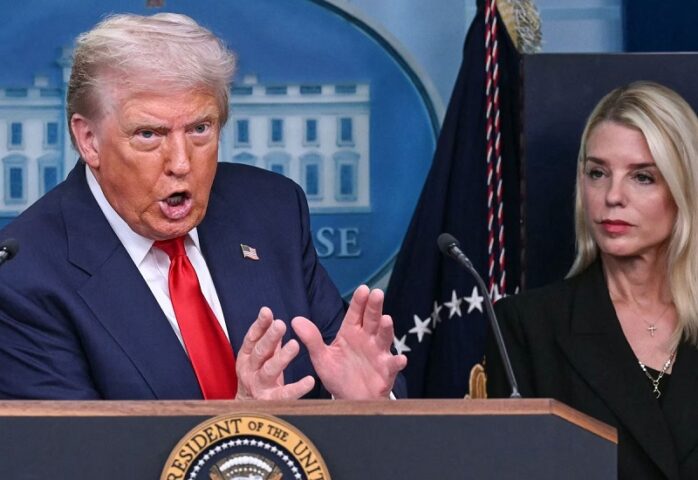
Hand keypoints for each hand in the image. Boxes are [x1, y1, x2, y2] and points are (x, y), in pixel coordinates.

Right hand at [236, 307, 315, 399]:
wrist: (247, 411)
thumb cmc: (258, 378)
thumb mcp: (262, 358)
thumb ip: (270, 342)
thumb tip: (276, 320)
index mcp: (247, 357)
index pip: (252, 338)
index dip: (259, 325)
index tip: (267, 311)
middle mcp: (249, 371)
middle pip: (260, 352)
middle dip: (270, 337)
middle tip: (281, 324)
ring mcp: (258, 386)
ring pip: (269, 370)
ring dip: (281, 357)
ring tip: (295, 345)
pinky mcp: (270, 402)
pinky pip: (285, 394)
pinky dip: (297, 388)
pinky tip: (309, 381)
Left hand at [292, 285, 406, 398]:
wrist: (350, 399)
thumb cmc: (338, 374)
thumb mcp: (321, 357)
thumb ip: (311, 339)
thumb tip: (295, 320)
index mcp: (351, 333)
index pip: (355, 314)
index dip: (359, 302)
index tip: (363, 289)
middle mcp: (367, 339)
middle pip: (372, 319)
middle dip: (374, 307)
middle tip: (377, 293)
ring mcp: (378, 353)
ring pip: (383, 338)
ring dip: (386, 329)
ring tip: (386, 319)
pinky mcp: (386, 371)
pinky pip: (392, 365)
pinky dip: (397, 362)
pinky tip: (400, 359)